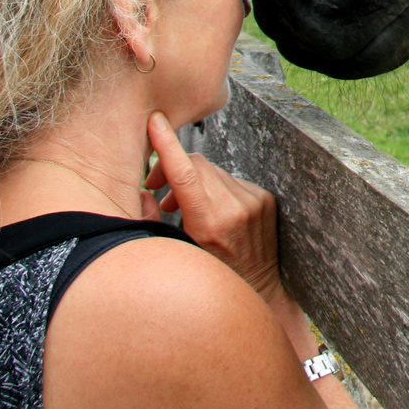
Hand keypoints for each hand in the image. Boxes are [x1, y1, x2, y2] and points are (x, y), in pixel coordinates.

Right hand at [142, 111, 283, 303]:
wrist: (260, 286)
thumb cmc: (211, 275)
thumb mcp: (178, 253)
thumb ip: (154, 222)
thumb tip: (144, 193)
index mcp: (209, 224)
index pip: (185, 173)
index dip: (167, 144)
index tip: (156, 122)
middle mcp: (234, 208)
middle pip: (196, 166)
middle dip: (173, 170)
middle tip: (158, 189)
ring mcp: (253, 201)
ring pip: (213, 172)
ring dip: (195, 182)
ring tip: (185, 208)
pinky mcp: (264, 198)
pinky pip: (231, 181)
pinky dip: (216, 189)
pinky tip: (214, 211)